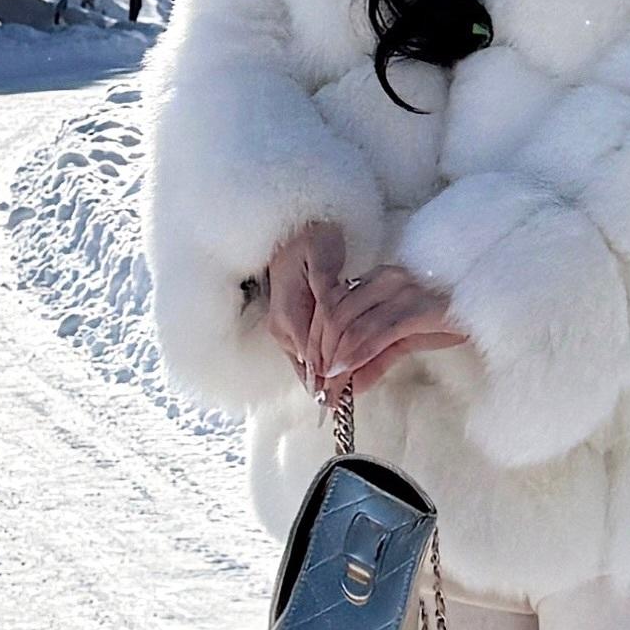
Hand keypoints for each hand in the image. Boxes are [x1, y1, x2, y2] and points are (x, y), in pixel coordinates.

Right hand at [259, 218, 355, 392]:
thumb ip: (327, 295)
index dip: (330, 379)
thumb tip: (330, 323)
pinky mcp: (288, 323)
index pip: (312, 360)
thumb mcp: (323, 258)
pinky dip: (322, 363)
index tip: (344, 400)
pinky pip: (306, 352)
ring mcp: (283, 327)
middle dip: (328, 385)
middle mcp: (282, 327)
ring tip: (347, 394)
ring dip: (326, 376)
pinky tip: (339, 372)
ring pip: (306, 363)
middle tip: (348, 405)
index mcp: (289, 316)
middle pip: (307, 368)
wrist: (292, 225)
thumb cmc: (312, 237)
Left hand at [311, 258, 467, 397]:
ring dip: (333, 359)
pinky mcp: (417, 309)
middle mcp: (386, 279)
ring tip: (329, 386)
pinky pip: (375, 332)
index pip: (331, 304)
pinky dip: (354, 355)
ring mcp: (402, 292)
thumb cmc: (448, 322)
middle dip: (319, 353)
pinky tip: (345, 372)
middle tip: (317, 386)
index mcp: (379, 278)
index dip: (314, 339)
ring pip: (348, 324)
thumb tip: (349, 386)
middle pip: (333, 314)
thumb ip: (374, 359)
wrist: (489, 309)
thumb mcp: (404, 341)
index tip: (312, 371)